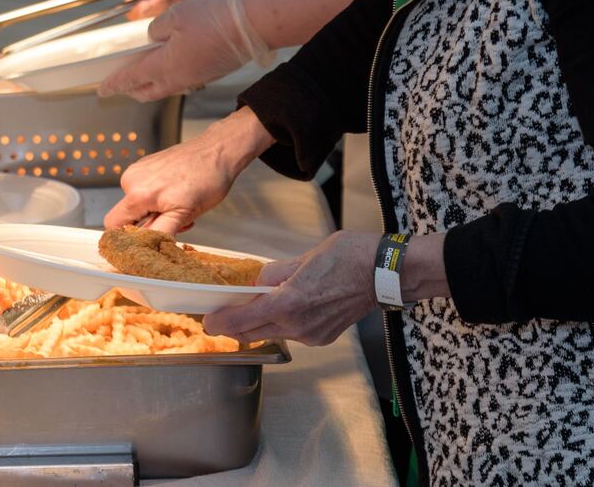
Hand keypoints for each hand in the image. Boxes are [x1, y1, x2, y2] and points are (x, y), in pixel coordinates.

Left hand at [98, 0, 272, 101]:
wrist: (251, 26)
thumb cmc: (214, 19)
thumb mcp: (175, 15)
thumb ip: (156, 28)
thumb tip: (152, 36)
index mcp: (165, 66)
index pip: (132, 78)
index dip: (115, 84)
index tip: (102, 89)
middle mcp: (180, 78)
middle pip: (148, 91)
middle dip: (132, 90)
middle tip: (121, 85)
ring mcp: (197, 78)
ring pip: (166, 87)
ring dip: (151, 84)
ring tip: (144, 74)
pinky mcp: (210, 73)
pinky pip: (183, 81)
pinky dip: (170, 77)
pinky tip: (172, 63)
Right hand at [103, 109, 274, 233]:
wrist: (217, 150)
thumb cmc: (207, 179)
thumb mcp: (185, 214)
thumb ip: (160, 232)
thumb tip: (145, 248)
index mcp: (137, 194)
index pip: (113, 226)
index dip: (127, 238)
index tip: (146, 242)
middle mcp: (131, 180)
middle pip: (128, 216)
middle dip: (149, 225)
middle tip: (176, 222)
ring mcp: (138, 170)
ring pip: (139, 205)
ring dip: (157, 213)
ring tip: (181, 206)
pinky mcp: (145, 165)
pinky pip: (144, 191)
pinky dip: (158, 199)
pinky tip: (177, 194)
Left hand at [204, 231, 380, 345]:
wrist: (384, 274)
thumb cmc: (348, 257)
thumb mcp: (304, 257)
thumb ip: (275, 273)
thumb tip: (257, 282)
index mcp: (289, 303)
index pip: (243, 321)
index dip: (221, 322)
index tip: (208, 321)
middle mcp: (298, 326)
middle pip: (254, 332)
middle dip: (235, 324)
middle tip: (222, 313)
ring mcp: (311, 335)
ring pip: (273, 333)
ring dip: (260, 322)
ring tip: (255, 304)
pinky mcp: (322, 337)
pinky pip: (292, 333)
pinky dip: (281, 322)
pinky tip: (285, 306)